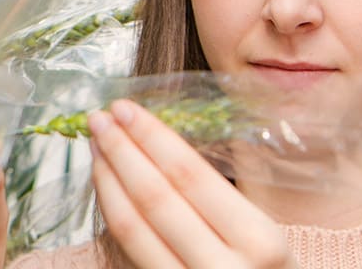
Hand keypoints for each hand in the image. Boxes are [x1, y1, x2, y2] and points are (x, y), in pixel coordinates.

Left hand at [88, 100, 294, 268]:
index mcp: (259, 241)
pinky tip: (105, 185)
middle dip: (121, 150)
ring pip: (133, 227)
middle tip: (98, 117)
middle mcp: (224, 268)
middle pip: (156, 197)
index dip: (152, 138)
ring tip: (96, 145)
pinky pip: (130, 248)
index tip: (125, 108)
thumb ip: (218, 200)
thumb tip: (154, 142)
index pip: (191, 176)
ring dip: (108, 179)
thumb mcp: (264, 234)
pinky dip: (113, 211)